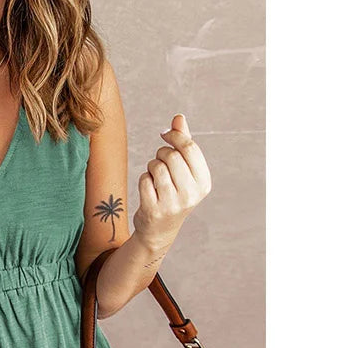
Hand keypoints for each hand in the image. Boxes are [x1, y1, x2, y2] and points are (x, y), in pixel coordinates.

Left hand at [133, 114, 211, 250]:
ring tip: (154, 175)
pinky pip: (144, 179)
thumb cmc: (173, 193)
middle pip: (172, 155)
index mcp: (204, 183)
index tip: (164, 134)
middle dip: (162, 152)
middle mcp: (191, 194)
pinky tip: (148, 189)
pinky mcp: (153, 210)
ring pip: (156, 166)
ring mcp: (172, 204)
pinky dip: (143, 179)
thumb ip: (183, 142)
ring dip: (151, 166)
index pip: (189, 148)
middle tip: (159, 161)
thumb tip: (178, 117)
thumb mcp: (183, 171)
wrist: (159, 230)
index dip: (174, 136)